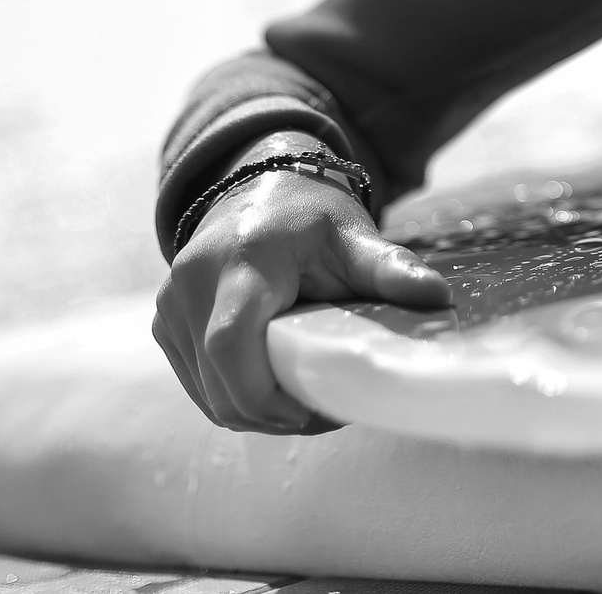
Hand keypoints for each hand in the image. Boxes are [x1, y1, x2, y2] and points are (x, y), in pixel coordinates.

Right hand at [153, 135, 451, 432]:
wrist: (256, 187)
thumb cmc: (309, 215)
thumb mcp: (352, 235)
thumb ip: (389, 268)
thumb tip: (437, 297)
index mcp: (241, 261)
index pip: (230, 343)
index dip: (264, 395)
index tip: (311, 411)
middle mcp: (191, 285)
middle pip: (220, 384)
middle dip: (272, 413)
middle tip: (326, 410)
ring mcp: (170, 309)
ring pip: (208, 396)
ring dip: (256, 410)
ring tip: (306, 394)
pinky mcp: (164, 326)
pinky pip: (199, 386)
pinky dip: (236, 397)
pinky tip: (275, 383)